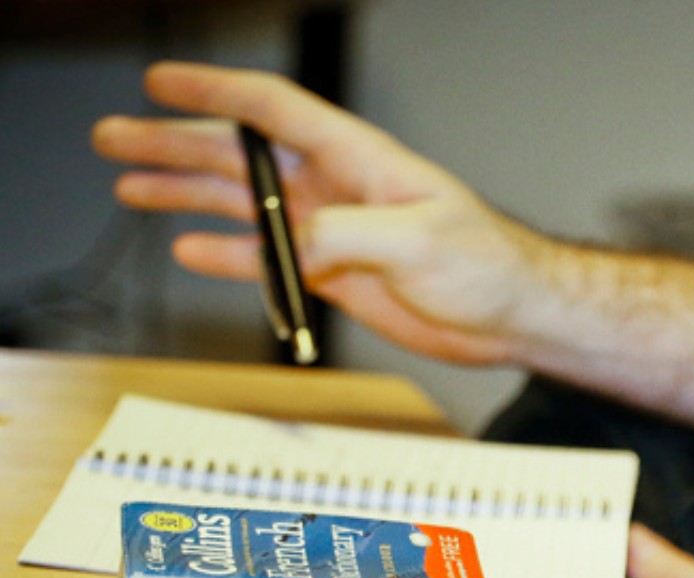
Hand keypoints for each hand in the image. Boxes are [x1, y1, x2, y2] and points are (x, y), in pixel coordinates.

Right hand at [92, 62, 547, 365]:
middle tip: (119, 139)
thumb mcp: (420, 240)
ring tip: (135, 188)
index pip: (274, 111)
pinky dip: (229, 257)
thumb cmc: (489, 265)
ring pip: (244, 207)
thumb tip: (294, 241)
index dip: (216, 92)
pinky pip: (267, 262)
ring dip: (188, 196)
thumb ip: (350, 234)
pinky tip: (194, 249)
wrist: (509, 316)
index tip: (163, 81)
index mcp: (359, 161)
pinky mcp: (334, 276)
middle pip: (241, 156)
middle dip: (177, 145)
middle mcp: (337, 190)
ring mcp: (331, 233)